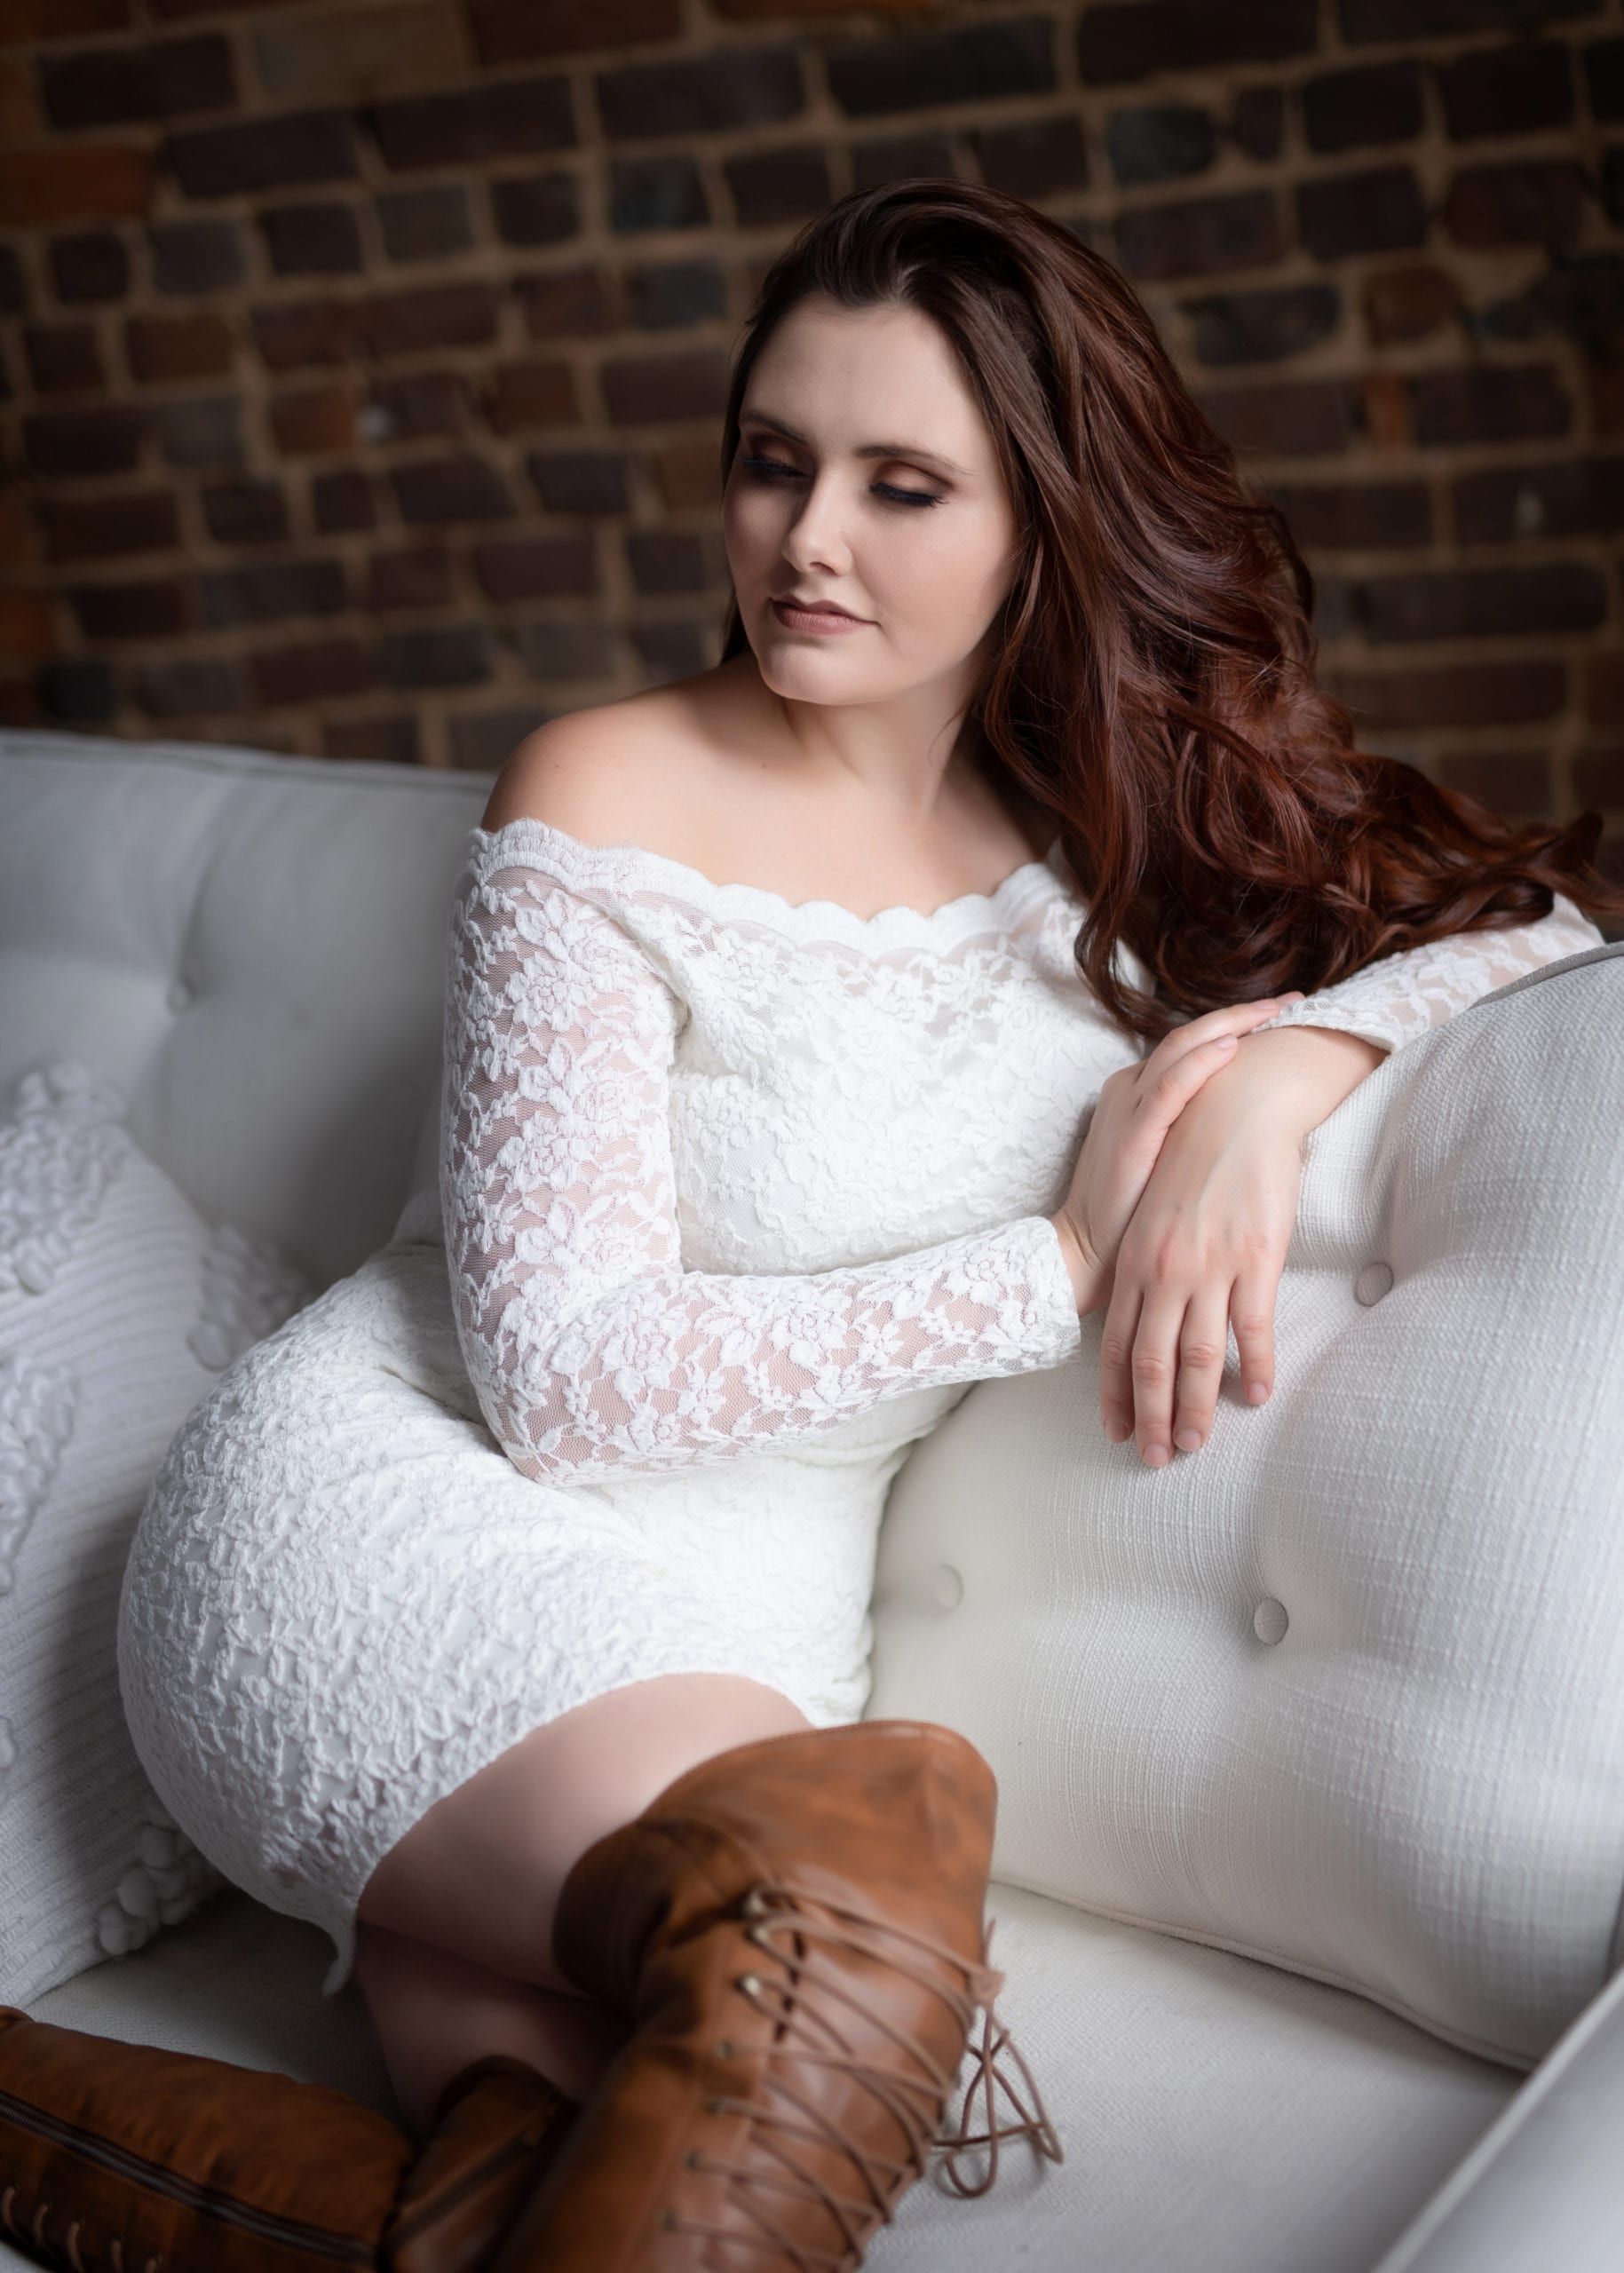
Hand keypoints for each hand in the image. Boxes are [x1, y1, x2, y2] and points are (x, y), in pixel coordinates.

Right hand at [1050, 993, 1304, 1310]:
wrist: (1087, 1252)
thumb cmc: (1132, 1215)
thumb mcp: (1168, 1161)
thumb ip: (1195, 1133)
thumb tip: (1249, 1121)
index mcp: (1137, 1092)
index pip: (1191, 1046)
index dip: (1236, 1025)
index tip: (1281, 1016)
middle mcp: (1130, 1089)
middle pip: (1190, 1035)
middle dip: (1243, 1014)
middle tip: (1292, 1000)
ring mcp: (1129, 1107)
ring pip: (1181, 1048)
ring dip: (1231, 1025)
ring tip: (1274, 1009)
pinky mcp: (1131, 1134)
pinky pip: (1169, 1088)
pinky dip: (1200, 1064)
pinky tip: (1233, 1047)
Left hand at [1097, 1077, 1307, 1467]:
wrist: (1235, 1108)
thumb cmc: (1191, 1154)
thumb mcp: (1151, 1211)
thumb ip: (1144, 1261)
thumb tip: (1142, 1306)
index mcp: (1134, 1261)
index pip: (1116, 1343)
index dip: (1116, 1394)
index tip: (1117, 1432)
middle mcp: (1164, 1271)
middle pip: (1153, 1362)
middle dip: (1152, 1417)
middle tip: (1157, 1457)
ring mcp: (1209, 1268)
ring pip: (1199, 1357)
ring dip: (1198, 1408)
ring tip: (1199, 1443)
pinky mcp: (1255, 1260)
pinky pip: (1253, 1330)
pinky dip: (1256, 1368)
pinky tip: (1258, 1395)